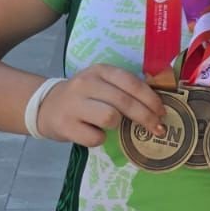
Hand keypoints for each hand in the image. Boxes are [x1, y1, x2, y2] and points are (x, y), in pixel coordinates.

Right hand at [36, 65, 166, 147]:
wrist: (47, 106)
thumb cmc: (84, 97)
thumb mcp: (102, 84)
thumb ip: (124, 89)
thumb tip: (158, 106)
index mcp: (100, 71)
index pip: (131, 83)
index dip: (151, 99)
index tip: (162, 112)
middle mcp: (86, 84)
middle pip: (124, 102)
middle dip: (146, 117)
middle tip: (157, 128)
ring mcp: (74, 104)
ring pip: (110, 117)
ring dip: (118, 126)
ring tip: (115, 126)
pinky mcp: (66, 125)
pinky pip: (95, 137)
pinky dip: (100, 139)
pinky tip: (95, 133)